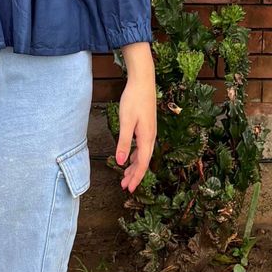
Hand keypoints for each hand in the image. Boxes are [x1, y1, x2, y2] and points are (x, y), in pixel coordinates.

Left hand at [114, 75, 156, 193]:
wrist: (143, 81)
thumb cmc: (134, 99)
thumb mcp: (126, 122)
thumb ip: (123, 143)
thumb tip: (120, 162)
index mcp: (146, 138)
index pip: (141, 164)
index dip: (135, 177)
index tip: (129, 189)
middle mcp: (151, 137)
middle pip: (143, 161)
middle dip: (134, 175)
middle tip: (125, 186)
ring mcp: (150, 132)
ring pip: (143, 155)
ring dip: (134, 166)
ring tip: (126, 176)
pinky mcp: (147, 126)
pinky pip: (142, 147)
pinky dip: (135, 155)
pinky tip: (129, 157)